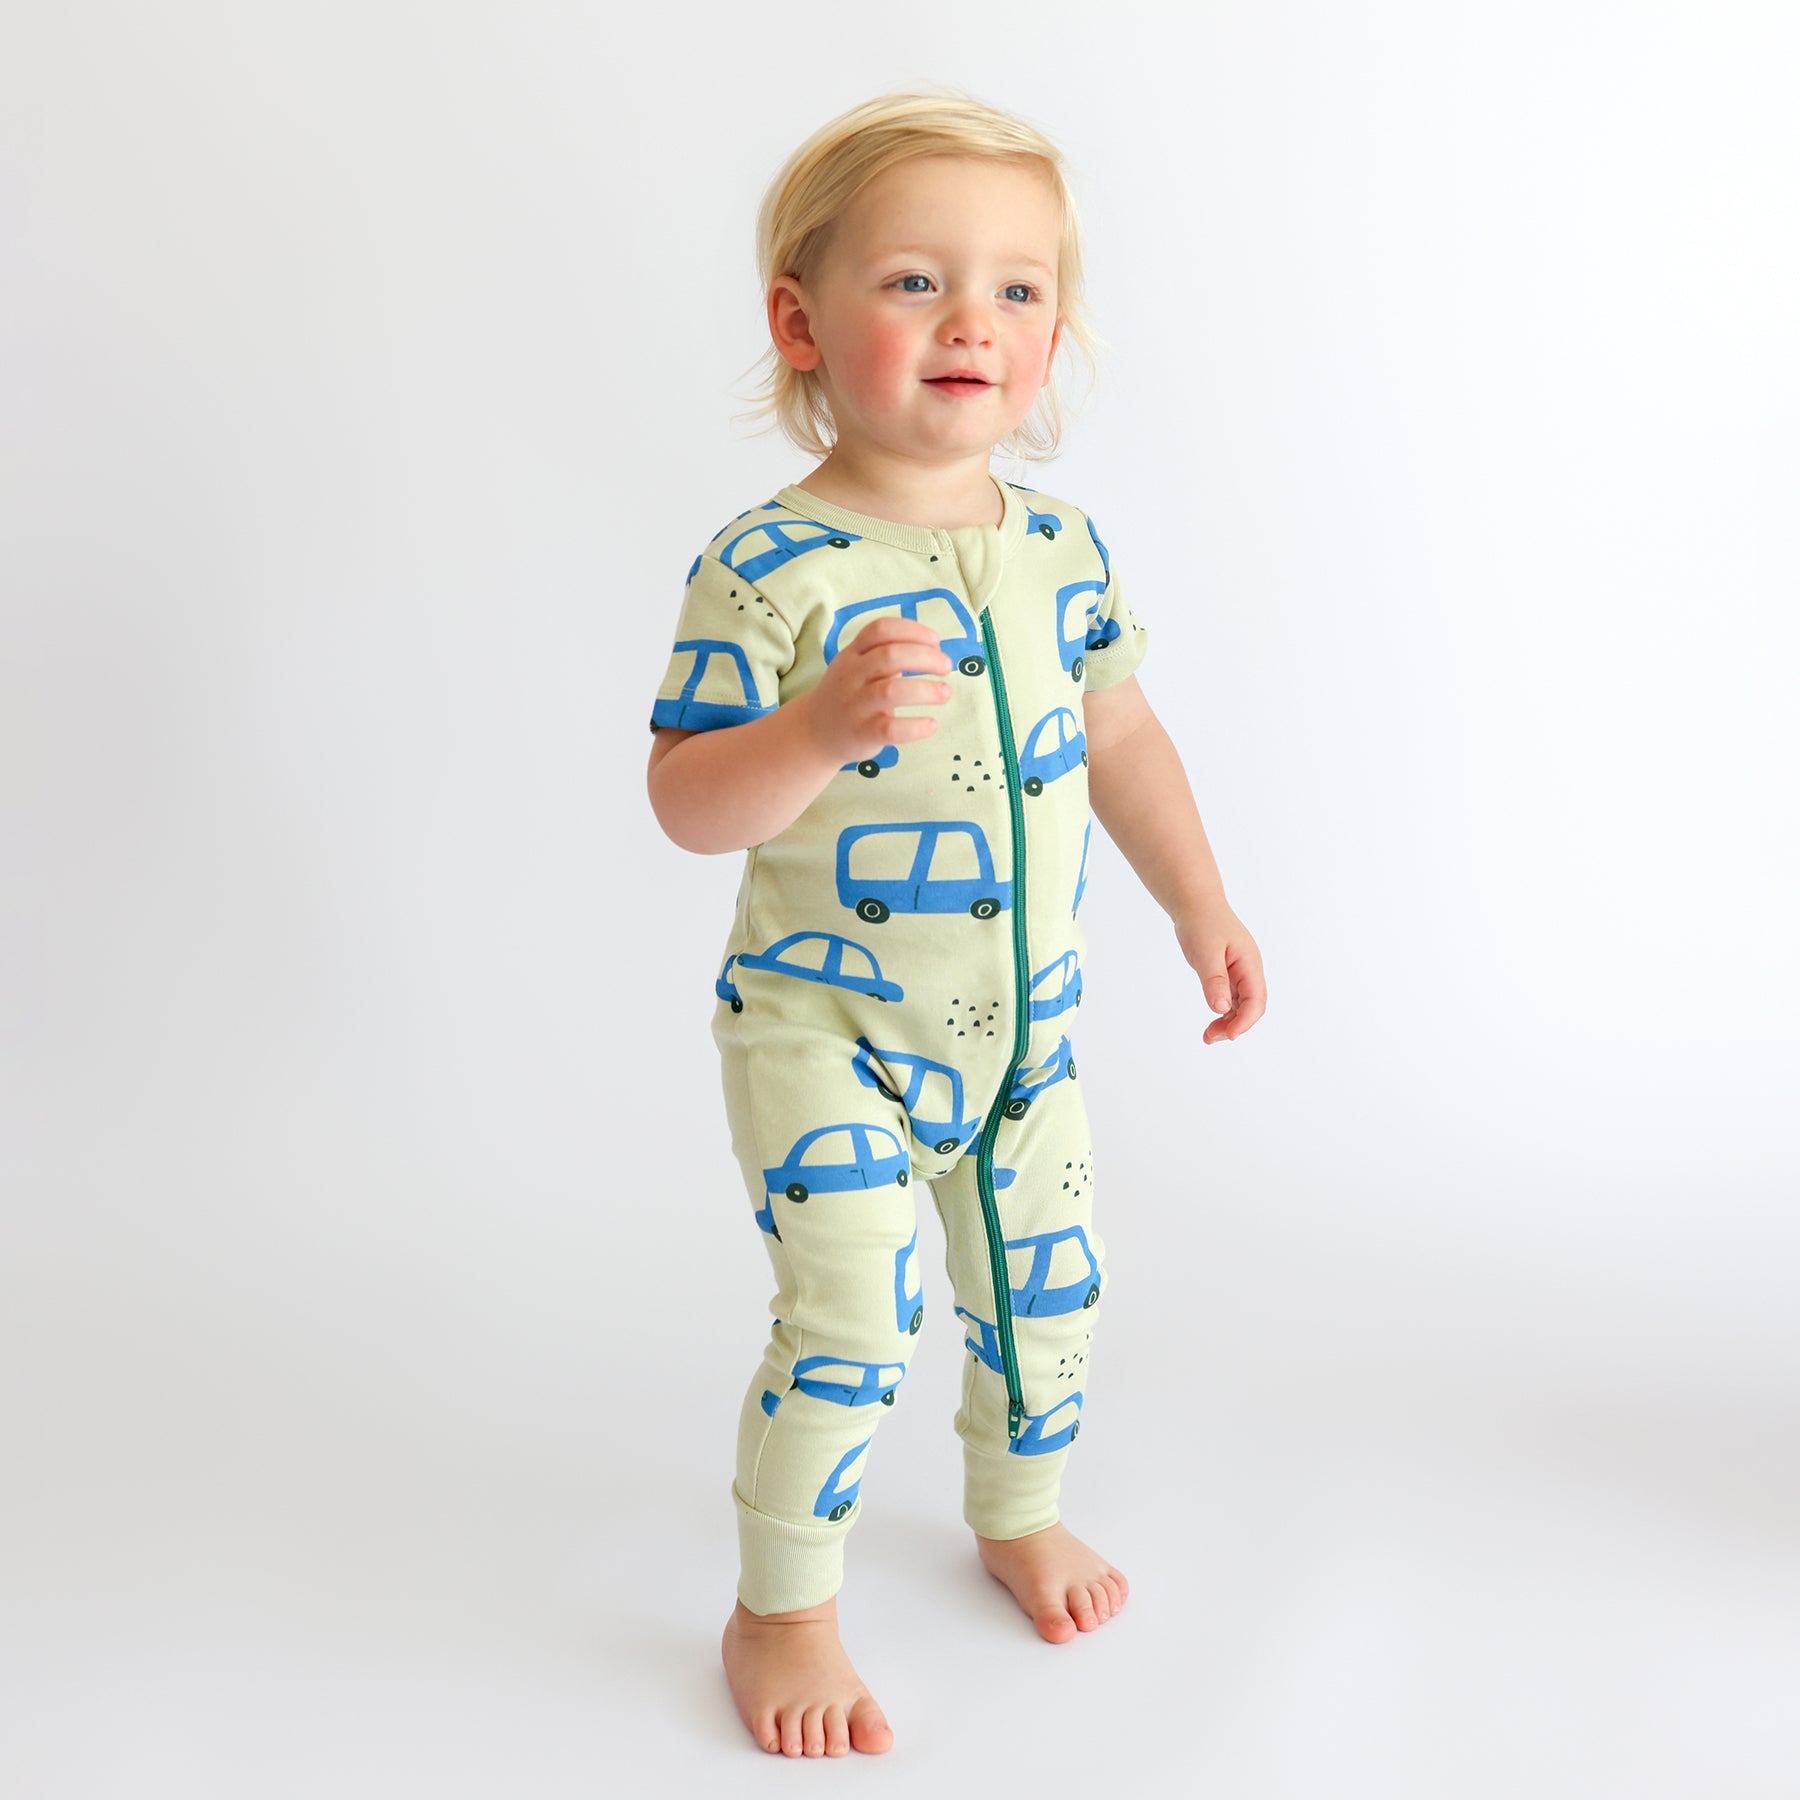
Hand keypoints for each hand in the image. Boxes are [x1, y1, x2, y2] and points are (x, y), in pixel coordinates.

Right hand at [798, 617, 953, 765]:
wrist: (816, 731)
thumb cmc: (850, 694)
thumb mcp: (858, 665)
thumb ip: (887, 653)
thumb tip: (933, 650)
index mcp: (853, 654)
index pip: (880, 630)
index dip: (912, 630)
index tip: (935, 641)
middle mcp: (851, 676)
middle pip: (890, 656)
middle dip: (926, 658)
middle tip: (946, 666)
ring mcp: (855, 705)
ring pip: (891, 691)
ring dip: (926, 690)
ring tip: (944, 693)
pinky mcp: (862, 733)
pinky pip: (891, 729)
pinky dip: (916, 727)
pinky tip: (931, 724)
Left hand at [1173, 894, 1265, 1043]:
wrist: (1195, 903)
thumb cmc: (1202, 923)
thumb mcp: (1205, 952)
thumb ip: (1214, 980)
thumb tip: (1221, 1008)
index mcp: (1249, 963)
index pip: (1256, 1000)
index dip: (1245, 1021)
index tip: (1228, 1035)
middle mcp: (1249, 969)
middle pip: (1251, 1006)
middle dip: (1235, 1026)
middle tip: (1210, 1038)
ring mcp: (1240, 972)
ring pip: (1241, 1004)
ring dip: (1228, 1022)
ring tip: (1208, 1036)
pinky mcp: (1229, 973)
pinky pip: (1231, 998)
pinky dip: (1223, 1011)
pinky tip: (1212, 1020)